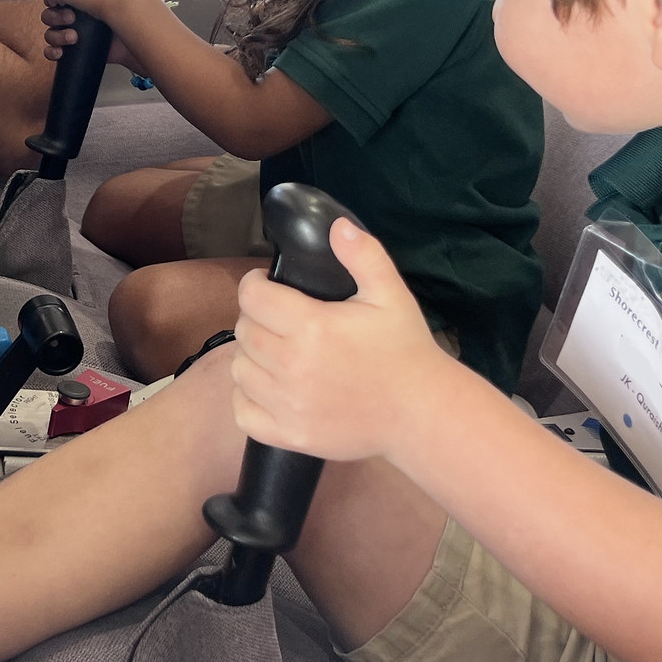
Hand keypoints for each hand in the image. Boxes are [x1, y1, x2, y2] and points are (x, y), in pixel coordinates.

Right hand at [39, 1, 144, 71]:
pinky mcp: (71, 49)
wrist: (131, 41)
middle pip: (49, 14)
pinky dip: (52, 51)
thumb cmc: (122, 16)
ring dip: (56, 35)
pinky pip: (50, 50)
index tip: (62, 0)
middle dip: (56, 16)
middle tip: (71, 17)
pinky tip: (61, 51)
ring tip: (73, 36)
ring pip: (49, 32)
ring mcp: (70, 32)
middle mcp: (73, 14)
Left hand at [230, 219, 445, 461]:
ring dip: (251, 355)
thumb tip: (337, 226)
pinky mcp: (290, 435)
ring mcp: (289, 405)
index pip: (252, 296)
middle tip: (278, 318)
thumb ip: (363, 255)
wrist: (422, 413)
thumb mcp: (390, 294)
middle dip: (255, 317)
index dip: (255, 284)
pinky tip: (270, 386)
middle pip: (244, 330)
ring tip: (276, 350)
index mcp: (313, 327)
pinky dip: (247, 397)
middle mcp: (293, 366)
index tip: (268, 285)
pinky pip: (243, 412)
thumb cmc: (405, 351)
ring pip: (239, 369)